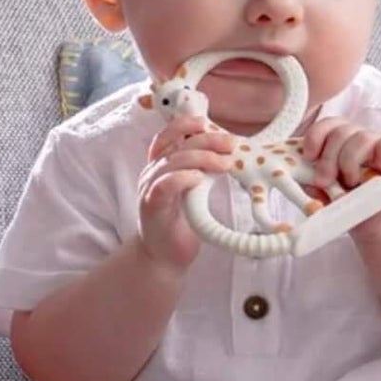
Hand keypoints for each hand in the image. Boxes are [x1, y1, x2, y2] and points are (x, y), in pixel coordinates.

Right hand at [137, 113, 236, 270]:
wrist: (163, 257)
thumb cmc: (180, 224)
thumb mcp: (192, 192)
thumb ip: (199, 172)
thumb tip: (225, 154)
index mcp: (161, 166)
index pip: (168, 136)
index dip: (185, 125)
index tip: (207, 123)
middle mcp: (152, 173)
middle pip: (177, 145)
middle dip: (206, 141)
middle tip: (230, 144)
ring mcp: (149, 189)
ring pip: (172, 162)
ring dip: (201, 159)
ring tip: (224, 163)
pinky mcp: (151, 207)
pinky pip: (164, 185)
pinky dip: (182, 178)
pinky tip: (199, 178)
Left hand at [301, 118, 380, 243]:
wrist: (371, 221)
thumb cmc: (345, 203)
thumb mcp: (320, 194)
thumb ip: (308, 182)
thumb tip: (296, 175)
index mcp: (337, 141)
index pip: (327, 124)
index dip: (315, 136)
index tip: (309, 157)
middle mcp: (358, 138)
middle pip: (341, 131)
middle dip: (329, 158)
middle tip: (325, 181)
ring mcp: (379, 145)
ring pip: (363, 137)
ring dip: (351, 161)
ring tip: (350, 183)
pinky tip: (379, 165)